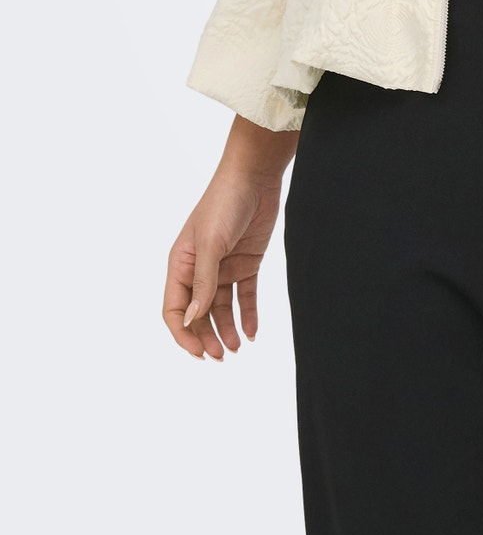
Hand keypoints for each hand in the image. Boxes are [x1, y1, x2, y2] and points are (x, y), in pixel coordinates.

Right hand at [163, 170, 283, 360]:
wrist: (255, 177)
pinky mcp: (247, 263)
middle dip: (206, 337)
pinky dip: (248, 315)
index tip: (199, 353)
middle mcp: (199, 270)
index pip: (174, 309)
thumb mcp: (211, 244)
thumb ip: (203, 282)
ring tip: (236, 349)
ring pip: (220, 309)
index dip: (183, 334)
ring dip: (226, 330)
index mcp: (180, 264)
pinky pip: (245, 296)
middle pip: (198, 314)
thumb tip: (191, 319)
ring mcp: (224, 267)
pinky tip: (252, 332)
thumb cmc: (224, 203)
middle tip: (221, 357)